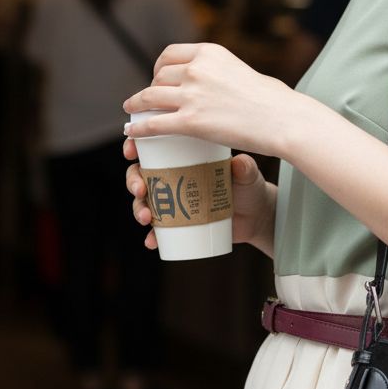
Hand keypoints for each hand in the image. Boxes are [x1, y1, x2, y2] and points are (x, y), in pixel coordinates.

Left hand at [122, 42, 294, 156]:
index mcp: (210, 53)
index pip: (170, 54)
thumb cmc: (273, 100)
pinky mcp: (191, 121)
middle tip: (150, 100)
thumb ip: (223, 73)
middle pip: (158, 76)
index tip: (158, 77)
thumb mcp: (244, 71)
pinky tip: (132, 132)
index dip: (159, 67)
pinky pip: (154, 124)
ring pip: (149, 98)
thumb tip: (219, 82)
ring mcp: (192, 95)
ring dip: (136, 104)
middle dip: (150, 87)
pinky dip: (138, 128)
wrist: (284, 119)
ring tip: (131, 111)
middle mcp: (197, 69)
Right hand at [124, 136, 275, 251]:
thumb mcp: (247, 174)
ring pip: (144, 203)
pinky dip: (152, 236)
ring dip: (138, 210)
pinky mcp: (179, 223)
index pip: (154, 148)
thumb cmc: (249, 186)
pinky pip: (159, 230)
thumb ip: (245, 168)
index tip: (131, 152)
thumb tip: (239, 162)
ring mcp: (174, 202)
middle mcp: (174, 178)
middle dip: (133, 182)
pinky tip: (152, 241)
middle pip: (141, 175)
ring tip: (147, 218)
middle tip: (140, 190)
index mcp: (184, 157)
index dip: (135, 147)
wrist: (256, 216)